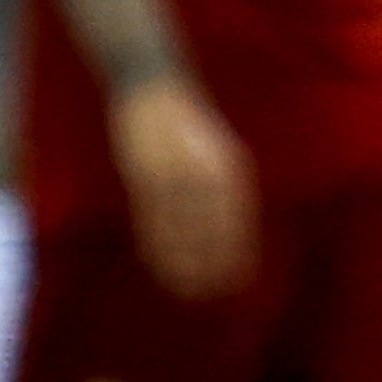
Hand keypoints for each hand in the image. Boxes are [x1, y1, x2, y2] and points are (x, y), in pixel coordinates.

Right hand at [113, 76, 258, 298]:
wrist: (154, 90)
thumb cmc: (184, 127)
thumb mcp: (212, 153)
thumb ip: (219, 186)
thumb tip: (225, 226)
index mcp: (228, 166)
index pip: (237, 219)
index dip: (236, 251)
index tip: (235, 279)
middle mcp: (205, 171)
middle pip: (210, 228)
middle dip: (211, 261)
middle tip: (209, 291)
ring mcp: (174, 172)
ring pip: (180, 227)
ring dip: (182, 259)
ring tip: (185, 286)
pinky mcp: (144, 172)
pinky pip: (152, 215)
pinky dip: (156, 240)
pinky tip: (158, 260)